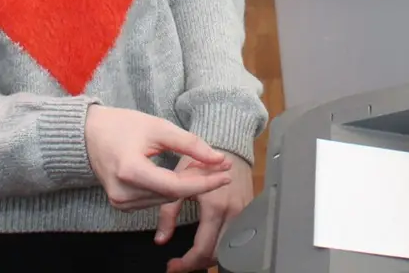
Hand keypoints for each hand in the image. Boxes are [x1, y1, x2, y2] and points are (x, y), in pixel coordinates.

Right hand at [84, 106, 231, 211]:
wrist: (88, 135)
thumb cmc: (122, 126)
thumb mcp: (158, 127)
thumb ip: (189, 144)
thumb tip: (219, 159)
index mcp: (130, 171)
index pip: (176, 186)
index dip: (205, 182)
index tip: (227, 173)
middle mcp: (123, 193)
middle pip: (173, 194)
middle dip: (198, 181)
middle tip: (219, 165)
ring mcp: (120, 202)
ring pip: (165, 200)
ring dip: (186, 186)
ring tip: (201, 167)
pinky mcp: (121, 205)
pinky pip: (154, 201)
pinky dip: (170, 190)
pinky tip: (180, 176)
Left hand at [158, 154, 253, 272]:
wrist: (228, 147)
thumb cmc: (201, 161)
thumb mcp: (180, 183)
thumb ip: (169, 213)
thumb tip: (160, 239)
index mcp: (215, 207)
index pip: (202, 248)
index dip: (186, 263)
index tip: (173, 266)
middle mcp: (233, 213)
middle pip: (217, 253)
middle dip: (197, 263)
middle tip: (180, 265)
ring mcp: (243, 214)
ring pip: (228, 248)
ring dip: (209, 256)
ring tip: (191, 257)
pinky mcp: (248, 212)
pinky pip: (235, 237)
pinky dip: (221, 246)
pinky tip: (207, 245)